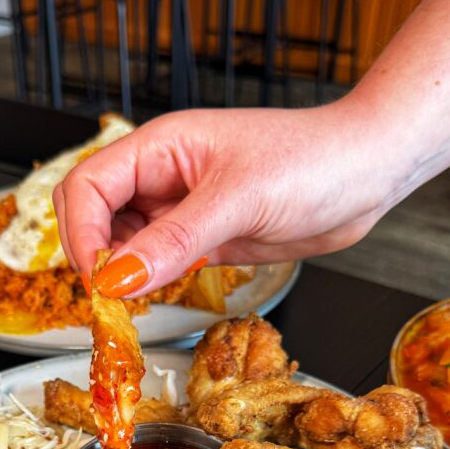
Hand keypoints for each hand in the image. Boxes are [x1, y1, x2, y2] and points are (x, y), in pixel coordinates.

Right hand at [53, 99, 394, 296]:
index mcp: (160, 147)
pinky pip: (155, 260)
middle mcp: (162, 176)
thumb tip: (118, 279)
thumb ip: (175, 241)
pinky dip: (147, 281)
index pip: (88, 186)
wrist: (367, 174)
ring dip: (120, 273)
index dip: (82, 233)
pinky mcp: (202, 237)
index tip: (99, 279)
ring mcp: (180, 208)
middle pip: (93, 214)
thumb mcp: (239, 200)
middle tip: (110, 296)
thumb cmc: (314, 160)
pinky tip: (159, 293)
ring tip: (135, 301)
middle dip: (92, 254)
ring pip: (121, 242)